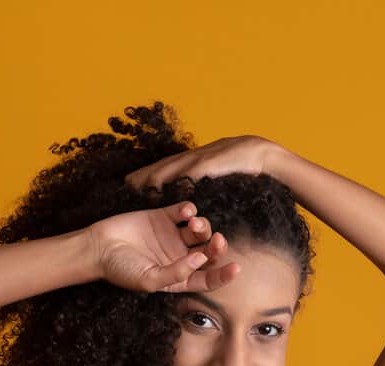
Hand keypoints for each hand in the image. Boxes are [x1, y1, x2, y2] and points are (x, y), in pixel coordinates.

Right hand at [89, 201, 240, 292]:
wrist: (97, 247)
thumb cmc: (121, 270)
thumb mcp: (149, 280)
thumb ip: (176, 273)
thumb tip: (200, 260)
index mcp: (179, 277)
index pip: (208, 278)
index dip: (223, 275)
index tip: (236, 267)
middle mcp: (180, 257)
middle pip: (209, 252)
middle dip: (217, 247)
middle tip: (217, 240)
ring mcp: (172, 236)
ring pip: (200, 231)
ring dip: (204, 226)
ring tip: (194, 224)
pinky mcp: (163, 217)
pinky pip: (184, 212)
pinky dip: (189, 210)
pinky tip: (185, 212)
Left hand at [124, 135, 278, 190]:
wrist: (262, 155)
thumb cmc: (243, 165)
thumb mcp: (218, 172)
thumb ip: (204, 178)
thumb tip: (192, 190)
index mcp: (194, 160)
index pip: (166, 167)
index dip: (148, 175)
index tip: (130, 183)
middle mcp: (192, 159)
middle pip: (161, 168)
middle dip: (142, 176)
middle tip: (122, 185)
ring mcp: (199, 161)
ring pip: (168, 169)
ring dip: (150, 178)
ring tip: (132, 188)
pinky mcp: (207, 165)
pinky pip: (185, 173)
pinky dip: (170, 180)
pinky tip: (158, 187)